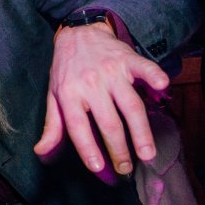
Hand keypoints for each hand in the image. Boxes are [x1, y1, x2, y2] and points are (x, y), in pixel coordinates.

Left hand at [33, 22, 168, 177]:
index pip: (78, 127)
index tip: (98, 168)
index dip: (88, 148)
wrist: (78, 34)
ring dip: (141, 131)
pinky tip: (164, 87)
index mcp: (69, 94)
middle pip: (108, 122)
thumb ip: (52, 125)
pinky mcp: (128, 59)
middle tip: (126, 170)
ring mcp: (111, 71)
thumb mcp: (54, 96)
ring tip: (147, 154)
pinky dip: (155, 76)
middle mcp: (90, 84)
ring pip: (130, 105)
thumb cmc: (67, 71)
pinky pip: (145, 68)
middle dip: (118, 149)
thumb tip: (41, 151)